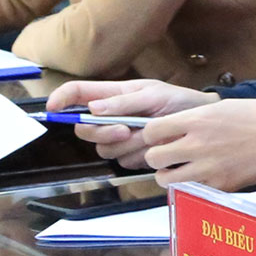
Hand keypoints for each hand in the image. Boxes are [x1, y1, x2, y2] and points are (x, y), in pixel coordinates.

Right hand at [46, 78, 210, 170]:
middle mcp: (110, 117)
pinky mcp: (132, 156)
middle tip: (124, 130)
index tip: (53, 108)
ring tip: (151, 135)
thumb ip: (124, 102)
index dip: (61, 100)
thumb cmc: (178, 102)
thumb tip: (93, 108)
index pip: (76, 94)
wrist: (202, 123)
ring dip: (128, 145)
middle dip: (102, 132)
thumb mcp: (154, 95)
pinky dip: (140, 155)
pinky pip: (124, 161)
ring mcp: (120, 138)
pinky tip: (156, 146)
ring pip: (105, 149)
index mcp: (112, 96)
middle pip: (84, 130)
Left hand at [133, 98, 255, 191]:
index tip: (160, 136)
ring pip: (165, 179)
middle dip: (157, 156)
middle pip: (152, 157)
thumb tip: (171, 129)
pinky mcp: (220, 186)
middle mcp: (196, 145)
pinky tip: (202, 177)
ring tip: (181, 169)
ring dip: (169, 175)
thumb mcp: (221, 107)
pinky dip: (191, 186)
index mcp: (196, 121)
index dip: (152, 134)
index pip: (151, 131)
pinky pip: (190, 191)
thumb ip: (193, 119)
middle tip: (169, 155)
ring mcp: (207, 169)